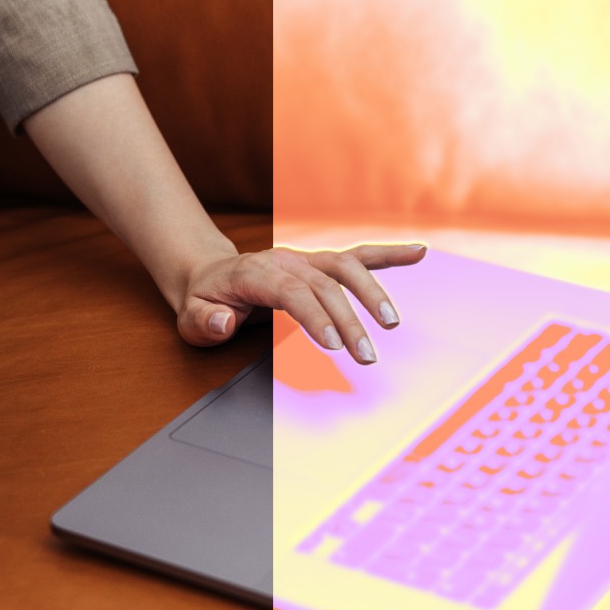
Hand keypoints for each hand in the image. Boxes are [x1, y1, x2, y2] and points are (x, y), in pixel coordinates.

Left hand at [176, 242, 427, 363]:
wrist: (209, 277)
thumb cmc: (204, 302)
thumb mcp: (190, 319)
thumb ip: (204, 322)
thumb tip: (223, 321)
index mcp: (254, 273)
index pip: (292, 291)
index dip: (314, 316)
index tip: (334, 345)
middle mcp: (285, 260)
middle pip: (324, 285)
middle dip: (349, 320)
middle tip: (367, 356)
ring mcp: (305, 259)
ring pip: (345, 267)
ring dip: (372, 292)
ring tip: (392, 323)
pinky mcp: (321, 264)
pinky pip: (358, 256)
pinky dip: (389, 255)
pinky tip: (419, 253)